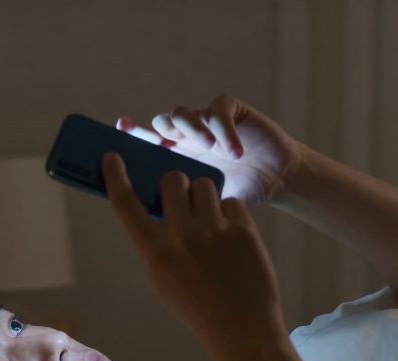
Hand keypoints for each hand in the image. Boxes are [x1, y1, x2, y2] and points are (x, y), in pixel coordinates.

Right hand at [102, 152, 286, 352]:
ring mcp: (214, 231)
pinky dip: (229, 214)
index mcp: (154, 252)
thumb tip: (152, 205)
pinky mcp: (243, 229)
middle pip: (172, 179)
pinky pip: (230, 201)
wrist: (241, 327)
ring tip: (209, 221)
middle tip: (182, 200)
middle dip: (176, 185)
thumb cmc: (196, 304)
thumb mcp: (161, 278)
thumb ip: (155, 242)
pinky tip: (231, 238)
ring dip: (203, 196)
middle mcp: (182, 236)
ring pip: (203, 185)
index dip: (116, 176)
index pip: (126, 203)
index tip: (112, 157)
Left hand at [118, 94, 300, 204]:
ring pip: (185, 112)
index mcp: (174, 156)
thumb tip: (152, 213)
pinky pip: (220, 110)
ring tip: (209, 148)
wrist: (275, 181)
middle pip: (162, 123)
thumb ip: (179, 201)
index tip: (122, 128)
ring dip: (193, 127)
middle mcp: (186, 136)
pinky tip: (235, 152)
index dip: (133, 134)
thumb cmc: (238, 192)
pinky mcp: (232, 111)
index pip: (146, 142)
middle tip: (168, 142)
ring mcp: (207, 121)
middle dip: (161, 129)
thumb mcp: (203, 203)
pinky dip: (225, 130)